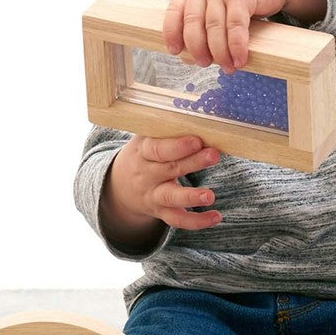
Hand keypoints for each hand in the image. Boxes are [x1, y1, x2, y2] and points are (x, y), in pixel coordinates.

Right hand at [101, 135, 220, 244]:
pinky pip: (177, 219)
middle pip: (169, 169)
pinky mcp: (161, 212)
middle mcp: (146, 175)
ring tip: (210, 196)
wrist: (119, 185)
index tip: (197, 140)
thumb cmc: (143, 154)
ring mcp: (153, 195)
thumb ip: (167, 128)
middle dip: (192, 162)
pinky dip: (196, 221)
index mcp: (143, 152)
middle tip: (213, 155)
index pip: (157, 149)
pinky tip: (216, 216)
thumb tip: (199, 113)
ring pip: (171, 197)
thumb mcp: (146, 138)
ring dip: (191, 197)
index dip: (177, 146)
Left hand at [162, 0, 323, 71]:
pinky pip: (235, 26)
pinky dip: (237, 46)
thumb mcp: (217, 5)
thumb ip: (203, 26)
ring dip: (219, 52)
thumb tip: (188, 59)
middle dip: (197, 48)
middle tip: (203, 64)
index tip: (175, 52)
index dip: (172, 32)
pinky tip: (239, 59)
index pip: (174, 10)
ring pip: (214, 27)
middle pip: (193, 22)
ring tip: (227, 68)